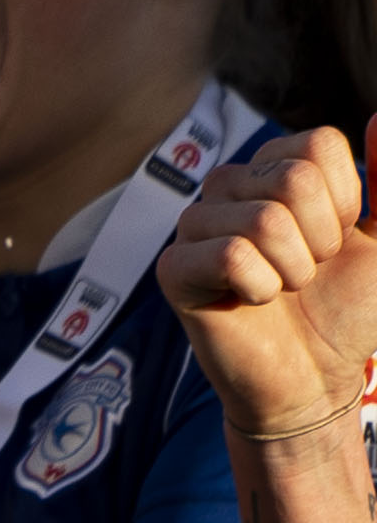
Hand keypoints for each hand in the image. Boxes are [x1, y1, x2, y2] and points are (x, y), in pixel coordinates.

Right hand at [162, 126, 376, 447]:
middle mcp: (229, 186)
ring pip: (264, 221)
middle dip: (323, 241)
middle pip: (293, 180)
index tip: (338, 239)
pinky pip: (229, 257)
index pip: (318, 145)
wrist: (318, 377)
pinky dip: (260, 290)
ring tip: (282, 288)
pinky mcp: (173, 268)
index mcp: (275, 168)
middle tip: (309, 271)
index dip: (346, 201)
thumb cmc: (350, 307)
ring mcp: (195, 225)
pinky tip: (251, 301)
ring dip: (295, 271)